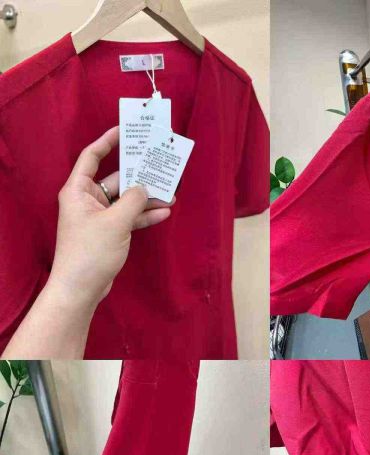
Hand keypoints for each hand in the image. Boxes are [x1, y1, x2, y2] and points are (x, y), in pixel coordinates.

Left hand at [49, 125, 173, 309]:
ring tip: (170, 193)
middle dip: (139, 175)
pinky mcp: (109, 234)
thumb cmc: (90, 251)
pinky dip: (145, 216)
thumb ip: (133, 200)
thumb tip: (145, 188)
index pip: (92, 156)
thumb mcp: (115, 222)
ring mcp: (99, 218)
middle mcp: (88, 200)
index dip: (107, 141)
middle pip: (116, 179)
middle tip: (160, 164)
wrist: (81, 288)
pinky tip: (164, 213)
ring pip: (126, 200)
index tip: (125, 130)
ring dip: (147, 198)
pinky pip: (129, 218)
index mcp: (79, 190)